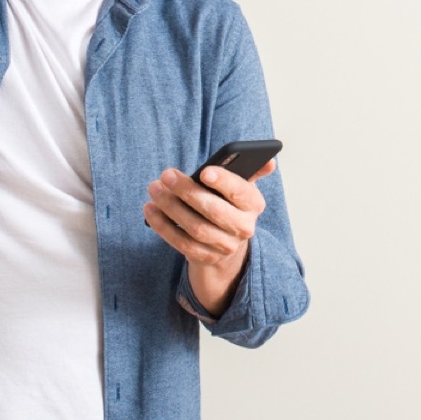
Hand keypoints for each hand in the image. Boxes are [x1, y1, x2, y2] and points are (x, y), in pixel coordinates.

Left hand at [144, 159, 274, 315]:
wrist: (226, 241)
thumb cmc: (229, 203)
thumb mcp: (241, 187)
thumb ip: (250, 171)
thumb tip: (269, 161)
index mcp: (254, 204)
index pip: (240, 192)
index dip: (223, 182)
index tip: (203, 171)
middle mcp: (243, 228)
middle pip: (214, 211)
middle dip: (187, 192)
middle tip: (166, 175)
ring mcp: (224, 246)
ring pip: (195, 228)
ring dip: (171, 207)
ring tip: (154, 189)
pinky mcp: (206, 258)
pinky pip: (181, 243)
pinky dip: (163, 226)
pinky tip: (150, 210)